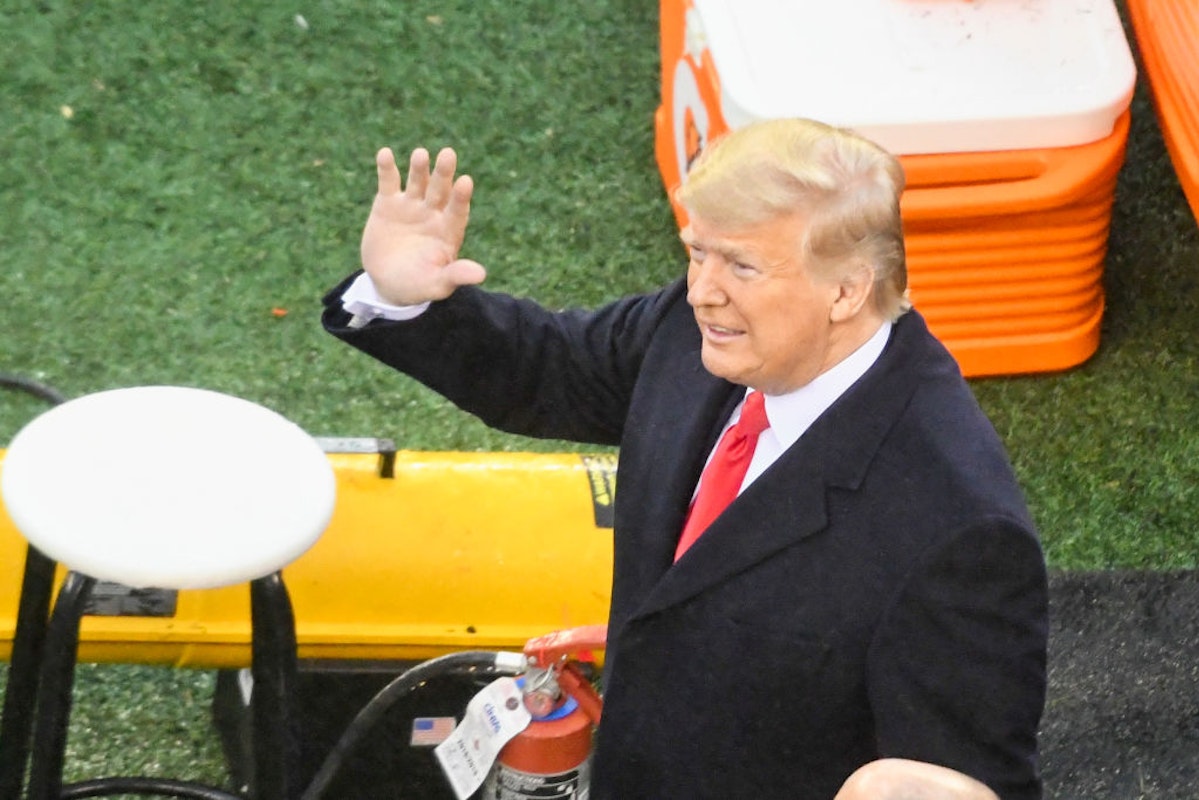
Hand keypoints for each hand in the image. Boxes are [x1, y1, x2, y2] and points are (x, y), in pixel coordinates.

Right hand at [360, 146, 485, 305]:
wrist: (387, 282)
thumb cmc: (418, 286)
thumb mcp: (436, 284)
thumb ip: (455, 275)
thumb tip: (481, 275)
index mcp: (448, 231)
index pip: (457, 211)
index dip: (461, 198)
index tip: (466, 182)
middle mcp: (433, 213)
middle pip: (440, 190)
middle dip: (443, 173)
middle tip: (448, 154)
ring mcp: (411, 206)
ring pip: (418, 182)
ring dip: (419, 168)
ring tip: (420, 154)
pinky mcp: (388, 203)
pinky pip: (389, 182)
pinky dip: (387, 168)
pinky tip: (385, 154)